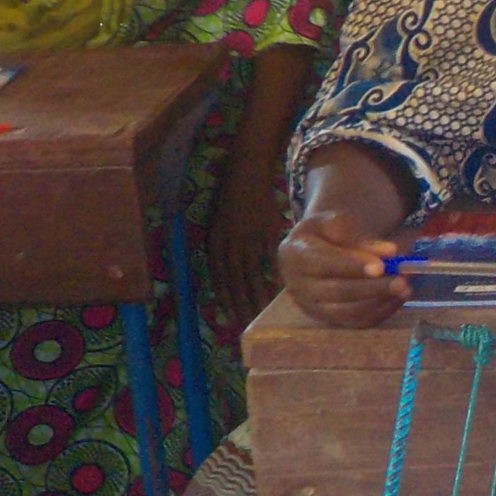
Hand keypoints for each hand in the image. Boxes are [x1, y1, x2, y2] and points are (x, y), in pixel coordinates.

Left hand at [206, 172, 286, 332]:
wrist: (247, 172)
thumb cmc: (229, 195)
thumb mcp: (216, 221)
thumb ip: (221, 246)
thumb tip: (226, 271)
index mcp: (215, 241)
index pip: (218, 276)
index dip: (224, 297)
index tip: (230, 315)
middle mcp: (230, 243)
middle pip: (235, 280)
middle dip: (240, 303)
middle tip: (247, 323)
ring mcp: (250, 238)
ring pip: (253, 273)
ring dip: (257, 296)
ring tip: (263, 314)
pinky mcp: (269, 233)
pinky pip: (271, 260)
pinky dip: (275, 277)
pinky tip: (280, 292)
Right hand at [278, 208, 410, 327]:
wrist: (309, 252)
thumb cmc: (323, 234)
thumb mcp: (332, 222)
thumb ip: (357, 235)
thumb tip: (388, 251)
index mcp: (295, 255)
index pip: (323, 263)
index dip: (352, 265)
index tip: (380, 266)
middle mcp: (299, 286)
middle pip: (337, 291)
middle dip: (372, 287)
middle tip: (401, 280)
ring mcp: (313, 307)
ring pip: (348, 311)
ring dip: (379, 301)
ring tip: (404, 287)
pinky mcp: (329, 320)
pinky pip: (356, 321)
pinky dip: (380, 312)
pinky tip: (397, 298)